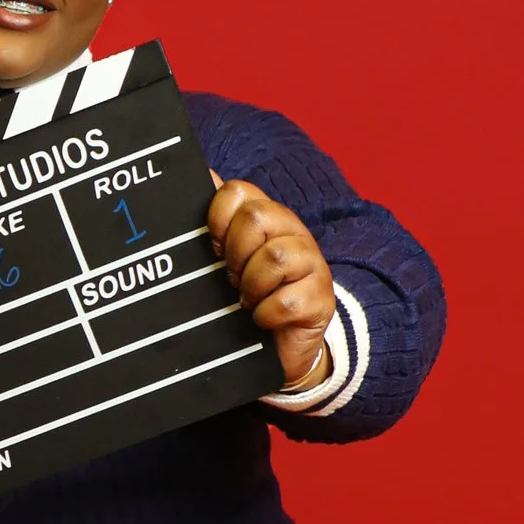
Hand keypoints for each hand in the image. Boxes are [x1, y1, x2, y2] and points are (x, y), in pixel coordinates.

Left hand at [205, 172, 336, 390]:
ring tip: (248, 299)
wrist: (278, 349)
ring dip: (252, 286)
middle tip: (233, 278)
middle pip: (257, 217)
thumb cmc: (249, 297)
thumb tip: (201, 173)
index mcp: (266, 217)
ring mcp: (312, 264)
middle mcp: (292, 233)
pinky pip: (287, 301)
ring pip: (275, 256)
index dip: (217, 220)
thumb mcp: (227, 260)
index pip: (237, 192)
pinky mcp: (322, 299)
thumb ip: (216, 222)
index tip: (215, 249)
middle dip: (236, 253)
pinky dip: (266, 315)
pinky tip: (263, 320)